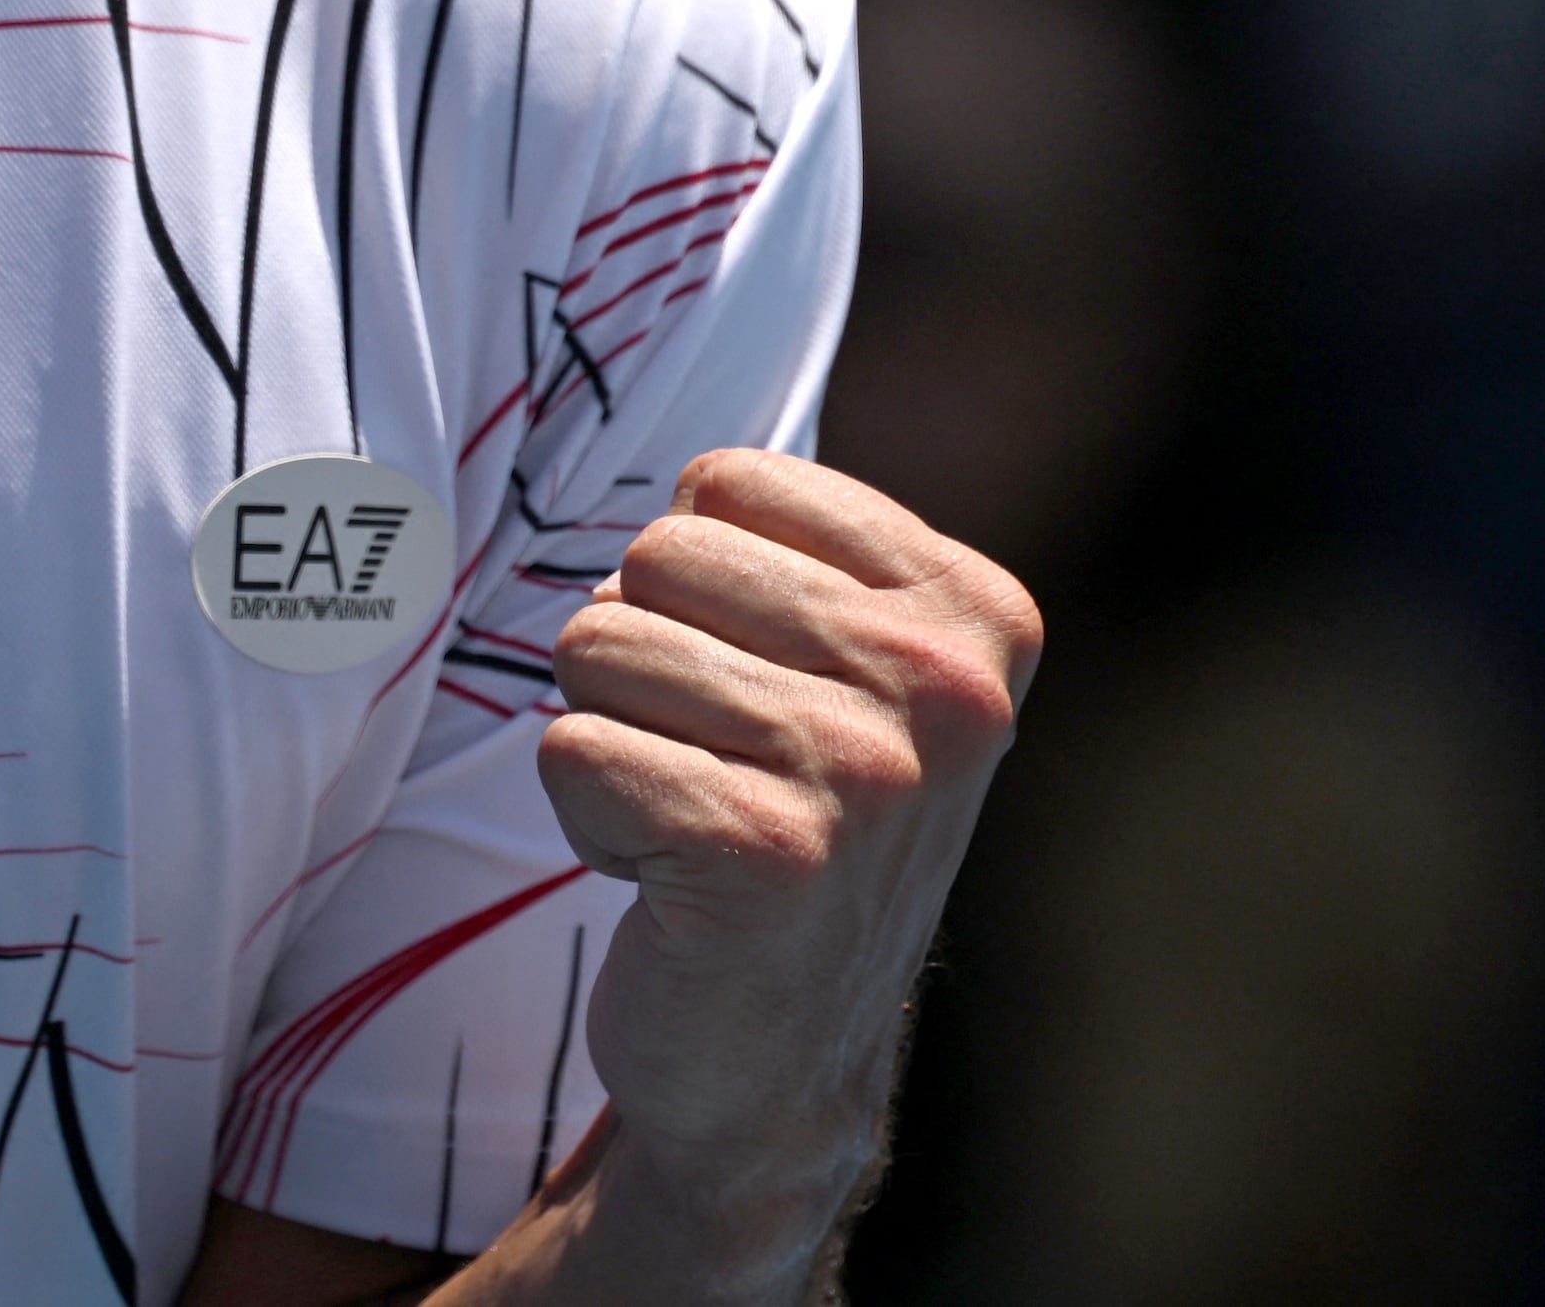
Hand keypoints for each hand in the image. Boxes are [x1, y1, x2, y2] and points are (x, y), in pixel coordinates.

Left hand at [533, 452, 1037, 1266]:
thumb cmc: (789, 834)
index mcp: (975, 611)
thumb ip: (797, 557)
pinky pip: (569, 747)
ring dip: (609, 736)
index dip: (694, 584)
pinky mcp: (761, 851)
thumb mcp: (855, 673)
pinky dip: (585, 818)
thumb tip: (689, 473)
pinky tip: (667, 881)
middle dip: (641, 657)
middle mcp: (940, 684)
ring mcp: (861, 770)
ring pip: (597, 642)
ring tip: (689, 819)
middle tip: (712, 766)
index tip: (758, 690)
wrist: (780, 1071)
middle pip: (654, 553)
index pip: (727, 480)